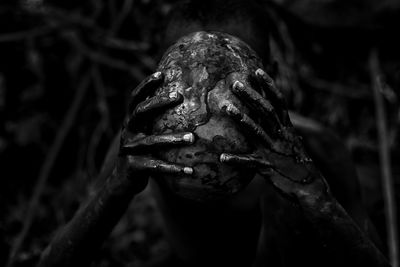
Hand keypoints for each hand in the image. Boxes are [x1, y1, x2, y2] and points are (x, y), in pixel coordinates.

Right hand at [117, 72, 194, 193]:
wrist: (123, 181)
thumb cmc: (143, 152)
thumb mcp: (146, 133)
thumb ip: (156, 120)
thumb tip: (181, 98)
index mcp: (132, 121)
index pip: (136, 98)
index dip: (146, 85)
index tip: (161, 74)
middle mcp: (129, 131)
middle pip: (141, 111)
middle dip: (159, 102)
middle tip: (179, 96)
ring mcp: (130, 149)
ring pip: (152, 141)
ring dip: (173, 139)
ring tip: (193, 138)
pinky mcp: (134, 166)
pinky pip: (157, 166)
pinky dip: (174, 169)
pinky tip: (190, 170)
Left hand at [219, 69, 328, 203]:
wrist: (311, 188)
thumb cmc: (298, 164)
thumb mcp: (292, 142)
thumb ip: (282, 128)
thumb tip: (276, 117)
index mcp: (287, 129)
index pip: (278, 102)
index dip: (269, 86)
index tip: (257, 70)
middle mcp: (282, 136)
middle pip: (266, 111)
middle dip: (251, 96)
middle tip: (235, 83)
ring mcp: (274, 151)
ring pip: (257, 132)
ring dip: (241, 119)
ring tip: (226, 107)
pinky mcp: (268, 168)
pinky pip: (250, 163)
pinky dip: (237, 160)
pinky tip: (222, 157)